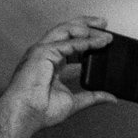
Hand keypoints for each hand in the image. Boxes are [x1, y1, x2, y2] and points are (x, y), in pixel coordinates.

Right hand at [0, 17, 115, 133]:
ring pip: (66, 30)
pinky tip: (98, 41)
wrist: (26, 114)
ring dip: (86, 28)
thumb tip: (111, 97)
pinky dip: (84, 41)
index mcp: (51, 64)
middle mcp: (46, 55)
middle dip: (86, 25)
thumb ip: (93, 97)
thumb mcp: (74, 101)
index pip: (70, 46)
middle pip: (67, 32)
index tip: (104, 40)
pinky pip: (67, 42)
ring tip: (103, 28)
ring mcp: (42, 51)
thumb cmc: (39, 111)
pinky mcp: (42, 52)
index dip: (87, 41)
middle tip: (104, 24)